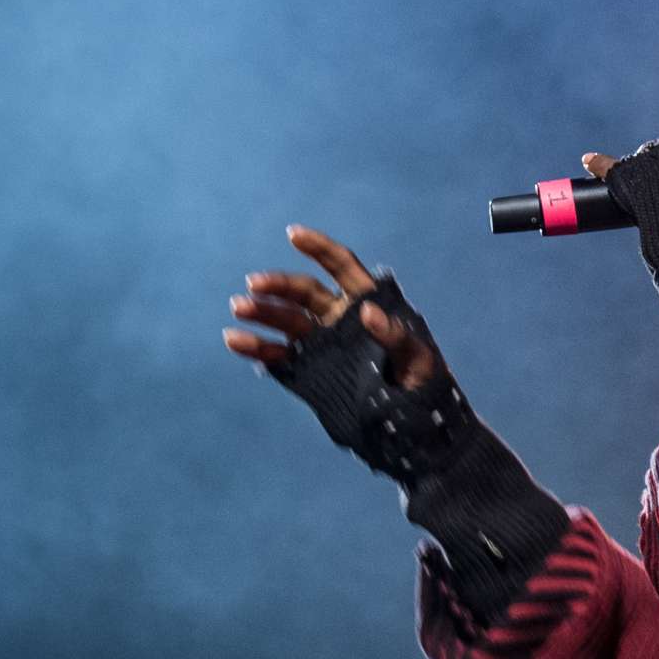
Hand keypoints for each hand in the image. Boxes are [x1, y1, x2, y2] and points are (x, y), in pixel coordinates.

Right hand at [224, 225, 437, 390]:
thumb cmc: (423, 382)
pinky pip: (279, 354)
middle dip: (279, 286)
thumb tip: (368, 312)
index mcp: (367, 304)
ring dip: (262, 313)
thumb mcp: (418, 357)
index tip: (294, 235)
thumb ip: (394, 335)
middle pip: (305, 293)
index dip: (320, 249)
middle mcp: (340, 319)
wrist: (412, 424)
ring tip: (239, 309)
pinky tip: (236, 340)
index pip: (342, 268)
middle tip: (253, 285)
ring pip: (287, 321)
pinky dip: (257, 348)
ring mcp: (322, 344)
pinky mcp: (309, 370)